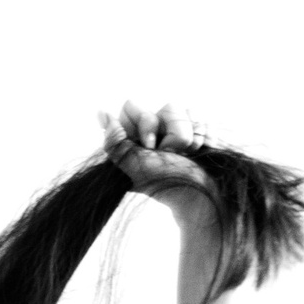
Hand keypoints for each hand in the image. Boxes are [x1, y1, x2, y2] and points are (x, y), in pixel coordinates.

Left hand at [99, 101, 217, 240]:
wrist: (201, 196)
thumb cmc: (166, 184)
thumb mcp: (134, 166)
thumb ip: (115, 142)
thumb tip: (102, 113)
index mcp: (133, 140)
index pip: (131, 108)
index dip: (142, 122)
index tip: (148, 145)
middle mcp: (153, 132)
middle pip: (159, 107)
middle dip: (167, 132)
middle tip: (167, 153)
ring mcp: (175, 129)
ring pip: (178, 109)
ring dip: (184, 136)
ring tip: (185, 156)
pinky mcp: (196, 129)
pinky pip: (196, 115)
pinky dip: (200, 135)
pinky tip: (197, 151)